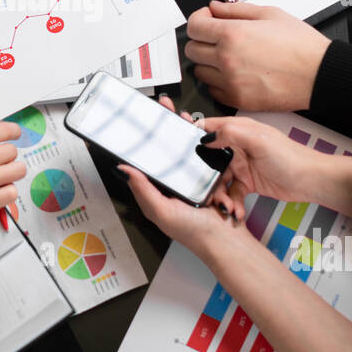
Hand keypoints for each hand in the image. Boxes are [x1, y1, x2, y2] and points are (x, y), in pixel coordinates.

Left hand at [116, 96, 244, 256]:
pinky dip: (207, 149)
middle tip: (164, 110)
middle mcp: (173, 184)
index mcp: (157, 191)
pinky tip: (205, 139)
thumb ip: (143, 190)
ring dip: (187, 134)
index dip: (143, 141)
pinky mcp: (210, 179)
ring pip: (188, 151)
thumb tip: (124, 169)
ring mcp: (192, 180)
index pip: (146, 161)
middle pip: (167, 150)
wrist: (227, 241)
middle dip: (167, 129)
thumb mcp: (162, 211)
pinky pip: (207, 158)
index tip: (141, 121)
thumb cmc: (194, 233)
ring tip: (184, 118)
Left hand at [185, 1, 331, 110]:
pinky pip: (212, 90)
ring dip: (208, 63)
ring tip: (228, 56)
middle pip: (191, 50)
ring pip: (199, 72)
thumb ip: (236, 9)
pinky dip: (218, 82)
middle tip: (217, 37)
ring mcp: (231, 82)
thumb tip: (215, 7)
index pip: (194, 26)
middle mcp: (227, 59)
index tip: (207, 19)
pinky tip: (234, 73)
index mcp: (233, 34)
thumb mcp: (270, 14)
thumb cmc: (301, 45)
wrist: (319, 74)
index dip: (199, 19)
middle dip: (201, 40)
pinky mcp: (238, 100)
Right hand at [197, 115, 328, 212]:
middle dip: (204, 174)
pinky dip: (231, 202)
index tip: (178, 147)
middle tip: (203, 188)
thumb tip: (207, 136)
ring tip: (223, 205)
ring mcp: (242, 165)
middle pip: (210, 158)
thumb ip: (230, 133)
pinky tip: (235, 210)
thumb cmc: (291, 157)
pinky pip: (232, 193)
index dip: (193, 135)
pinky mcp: (248, 182)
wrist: (311, 181)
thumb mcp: (258, 140)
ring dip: (219, 193)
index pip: (209, 128)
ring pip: (219, 178)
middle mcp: (239, 147)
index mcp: (240, 131)